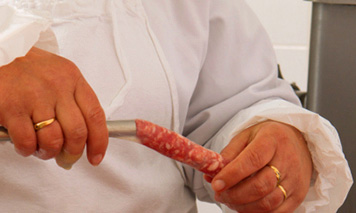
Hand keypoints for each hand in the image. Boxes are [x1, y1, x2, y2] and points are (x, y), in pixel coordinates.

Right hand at [0, 47, 107, 168]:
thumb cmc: (28, 68)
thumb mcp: (59, 75)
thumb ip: (74, 101)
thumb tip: (84, 137)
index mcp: (73, 79)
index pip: (96, 115)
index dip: (99, 141)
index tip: (96, 156)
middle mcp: (57, 87)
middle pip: (77, 132)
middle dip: (73, 153)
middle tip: (67, 158)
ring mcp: (34, 97)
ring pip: (54, 141)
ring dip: (49, 152)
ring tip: (42, 148)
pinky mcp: (12, 107)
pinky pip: (27, 142)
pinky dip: (28, 150)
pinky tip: (25, 144)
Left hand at [209, 121, 311, 211]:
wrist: (298, 141)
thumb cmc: (267, 138)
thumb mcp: (246, 136)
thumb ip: (228, 154)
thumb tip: (210, 175)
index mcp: (272, 140)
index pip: (252, 160)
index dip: (232, 175)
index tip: (216, 184)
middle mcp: (287, 160)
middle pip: (260, 185)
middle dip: (235, 195)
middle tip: (219, 194)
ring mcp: (295, 180)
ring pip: (268, 202)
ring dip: (243, 206)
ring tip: (229, 200)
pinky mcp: (299, 195)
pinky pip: (277, 212)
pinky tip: (244, 206)